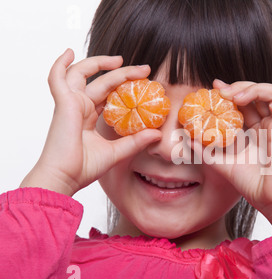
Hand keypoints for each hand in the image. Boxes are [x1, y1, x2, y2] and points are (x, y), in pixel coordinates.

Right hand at [20, 49, 161, 195]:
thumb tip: (157, 134)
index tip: (145, 81)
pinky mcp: (63, 103)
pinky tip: (68, 52)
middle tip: (145, 69)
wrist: (65, 178)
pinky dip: (60, 63)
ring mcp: (70, 104)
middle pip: (102, 81)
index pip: (108, 95)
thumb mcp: (117, 152)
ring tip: (121, 59)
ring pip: (83, 73)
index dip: (125, 86)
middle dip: (123, 72)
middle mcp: (79, 107)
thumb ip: (135, 141)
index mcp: (89, 117)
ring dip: (100, 63)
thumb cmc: (84, 168)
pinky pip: (57, 77)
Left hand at [196, 80, 271, 231]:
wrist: (269, 199)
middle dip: (241, 86)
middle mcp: (267, 124)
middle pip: (259, 92)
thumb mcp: (221, 163)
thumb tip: (185, 139)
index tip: (215, 86)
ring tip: (240, 98)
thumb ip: (205, 150)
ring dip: (258, 89)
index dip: (232, 90)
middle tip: (224, 92)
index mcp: (253, 128)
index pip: (244, 101)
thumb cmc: (250, 184)